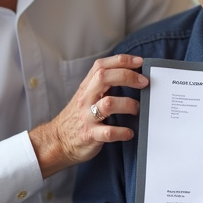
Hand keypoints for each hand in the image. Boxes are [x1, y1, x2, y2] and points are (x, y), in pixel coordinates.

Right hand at [29, 54, 146, 177]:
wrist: (58, 141)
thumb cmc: (77, 118)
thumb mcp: (86, 96)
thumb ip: (102, 86)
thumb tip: (131, 75)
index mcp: (86, 87)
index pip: (101, 66)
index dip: (121, 60)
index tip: (139, 62)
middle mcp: (86, 99)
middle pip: (104, 77)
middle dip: (127, 76)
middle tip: (144, 82)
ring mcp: (87, 117)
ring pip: (108, 103)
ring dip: (128, 104)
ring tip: (136, 109)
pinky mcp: (90, 135)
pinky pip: (109, 132)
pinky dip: (122, 132)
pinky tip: (129, 133)